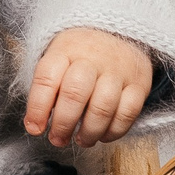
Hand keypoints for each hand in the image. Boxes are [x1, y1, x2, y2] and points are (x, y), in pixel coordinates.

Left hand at [24, 27, 152, 148]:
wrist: (119, 33)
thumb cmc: (80, 56)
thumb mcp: (58, 59)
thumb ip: (47, 88)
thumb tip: (37, 125)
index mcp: (66, 50)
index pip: (47, 78)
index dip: (37, 108)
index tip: (35, 129)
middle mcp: (92, 58)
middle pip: (75, 93)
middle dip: (63, 124)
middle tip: (57, 139)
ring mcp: (118, 70)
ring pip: (103, 107)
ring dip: (89, 132)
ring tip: (81, 140)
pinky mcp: (139, 83)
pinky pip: (128, 113)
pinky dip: (114, 131)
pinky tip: (103, 135)